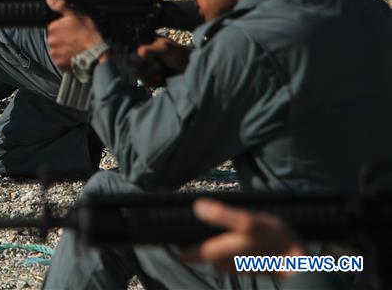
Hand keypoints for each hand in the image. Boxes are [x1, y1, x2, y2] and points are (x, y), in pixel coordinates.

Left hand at [45, 0, 103, 70]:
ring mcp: (54, 52)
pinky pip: (59, 58)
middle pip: (54, 37)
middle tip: (74, 38)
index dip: (63, 27)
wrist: (94, 53)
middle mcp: (50, 40)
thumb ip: (61, 6)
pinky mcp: (58, 62)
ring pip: (56, 48)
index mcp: (53, 27)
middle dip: (62, 37)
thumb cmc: (88, 34)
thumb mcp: (76, 15)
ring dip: (63, 47)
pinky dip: (64, 57)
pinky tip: (73, 54)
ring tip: (75, 46)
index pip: (53, 25)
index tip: (72, 29)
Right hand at [126, 36, 190, 87]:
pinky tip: (159, 79)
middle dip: (142, 65)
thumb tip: (139, 52)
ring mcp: (144, 66)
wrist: (191, 70)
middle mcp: (141, 54)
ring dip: (148, 74)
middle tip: (157, 65)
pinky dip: (151, 82)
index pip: (125, 46)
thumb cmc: (180, 55)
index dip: (123, 53)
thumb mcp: (165, 47)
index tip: (130, 57)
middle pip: (128, 62)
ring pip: (134, 73)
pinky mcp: (148, 78)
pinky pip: (142, 82)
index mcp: (144, 42)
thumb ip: (151, 49)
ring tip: (160, 72)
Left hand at [181, 199, 305, 276]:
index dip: (176, 240)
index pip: (184, 253)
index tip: (171, 225)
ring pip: (212, 252)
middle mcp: (221, 263)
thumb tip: (197, 207)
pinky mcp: (244, 264)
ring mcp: (233, 266)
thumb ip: (223, 216)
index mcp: (216, 253)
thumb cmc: (276, 241)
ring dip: (208, 238)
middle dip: (192, 237)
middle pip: (197, 251)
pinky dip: (222, 243)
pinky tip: (230, 231)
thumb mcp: (250, 222)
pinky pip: (225, 253)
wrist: (302, 264)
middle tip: (191, 217)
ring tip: (209, 220)